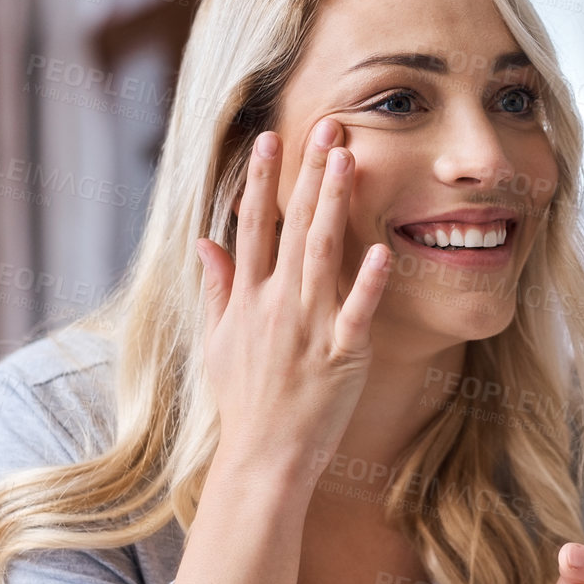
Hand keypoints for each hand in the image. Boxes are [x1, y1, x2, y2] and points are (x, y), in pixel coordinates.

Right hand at [189, 119, 390, 488]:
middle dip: (310, 173)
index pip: (253, 226)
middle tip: (328, 127)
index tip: (269, 138)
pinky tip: (380, 250)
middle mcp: (276, 305)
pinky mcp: (342, 355)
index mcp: (248, 299)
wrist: (264, 456)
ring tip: (348, 160)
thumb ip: (216, 287)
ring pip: (322, 254)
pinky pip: (357, 313)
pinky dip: (367, 283)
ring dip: (335, 205)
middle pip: (294, 226)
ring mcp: (308, 328)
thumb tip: (203, 242)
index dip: (261, 180)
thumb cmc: (245, 401)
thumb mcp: (217, 341)